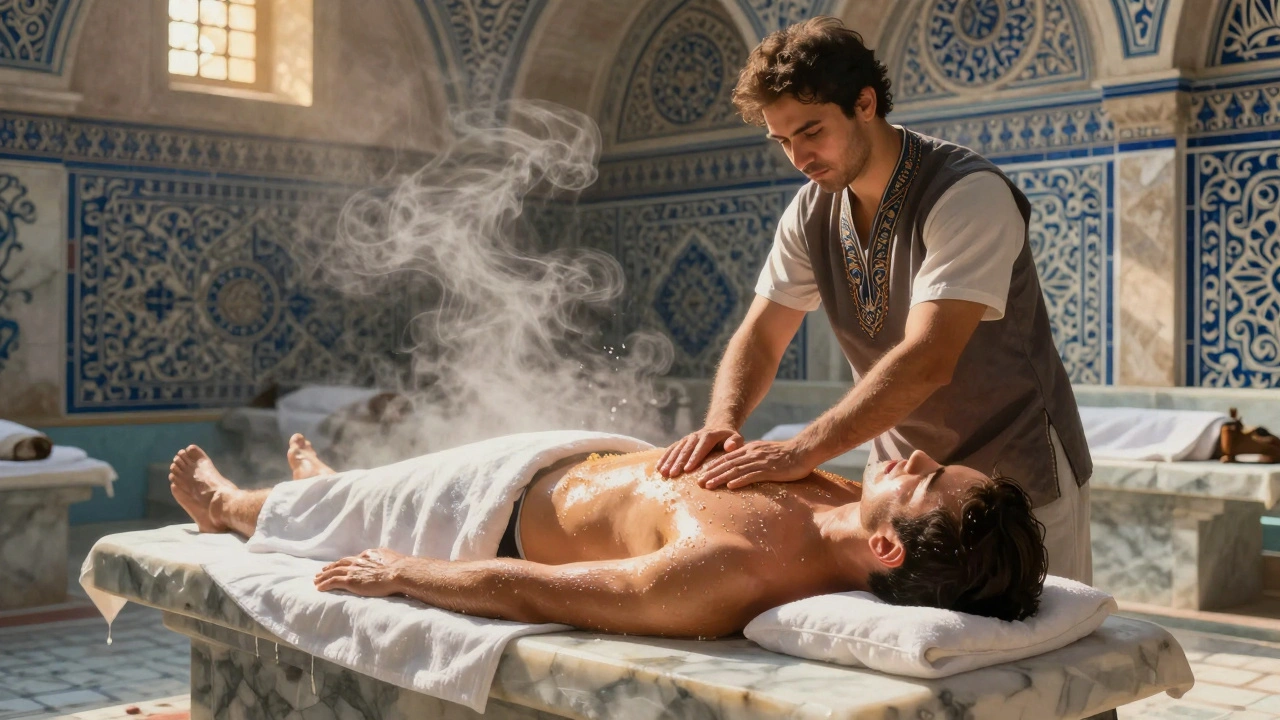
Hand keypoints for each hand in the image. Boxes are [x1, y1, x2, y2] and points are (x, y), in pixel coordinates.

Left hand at [314, 547, 410, 596]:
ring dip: (323, 576)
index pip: (353, 559)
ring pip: (333, 572)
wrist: (398, 572)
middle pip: (340, 563)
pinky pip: (333, 582)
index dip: (344, 563)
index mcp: (368, 555)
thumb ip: (385, 559)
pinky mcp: (350, 581)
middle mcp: (358, 561)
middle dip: (330, 567)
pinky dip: (325, 584)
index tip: (339, 565)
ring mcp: (353, 570)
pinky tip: (319, 588)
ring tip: (316, 580)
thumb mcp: (392, 559)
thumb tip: (388, 562)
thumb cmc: (400, 568)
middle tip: (321, 571)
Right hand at [658, 426, 745, 476]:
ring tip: (663, 473)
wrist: (719, 427)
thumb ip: (735, 442)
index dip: (694, 458)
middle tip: (672, 474)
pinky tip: (658, 467)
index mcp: (709, 436)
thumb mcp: (736, 438)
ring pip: (677, 450)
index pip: (701, 447)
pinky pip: (672, 449)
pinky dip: (665, 458)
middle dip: (678, 462)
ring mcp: (687, 439)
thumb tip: (730, 446)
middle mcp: (696, 436)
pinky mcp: (682, 442)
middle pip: (686, 449)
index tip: (687, 469)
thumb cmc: (730, 438)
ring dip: (669, 461)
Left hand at [699, 440, 813, 489]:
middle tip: (698, 482)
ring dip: (720, 478)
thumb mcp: (765, 453)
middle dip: (711, 473)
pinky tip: (730, 486)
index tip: (702, 474)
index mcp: (750, 449)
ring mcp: (760, 461)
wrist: (804, 450)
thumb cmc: (787, 455)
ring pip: (736, 470)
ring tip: (708, 485)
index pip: (727, 458)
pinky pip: (752, 475)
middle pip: (727, 464)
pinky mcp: (770, 469)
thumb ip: (753, 459)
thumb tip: (742, 468)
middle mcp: (752, 453)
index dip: (713, 466)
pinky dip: (740, 480)